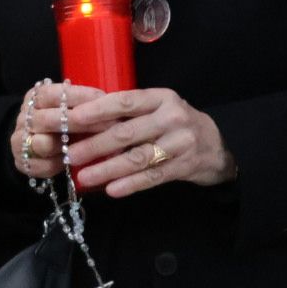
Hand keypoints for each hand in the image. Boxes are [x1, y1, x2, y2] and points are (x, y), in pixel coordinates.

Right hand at [7, 80, 105, 180]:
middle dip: (80, 123)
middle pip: (49, 119)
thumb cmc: (63, 122)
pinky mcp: (22, 162)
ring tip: (91, 147)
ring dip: (67, 147)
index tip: (105, 101)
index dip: (81, 96)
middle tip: (107, 127)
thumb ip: (85, 106)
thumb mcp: (70, 108)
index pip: (56, 93)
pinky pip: (44, 166)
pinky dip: (61, 165)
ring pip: (43, 144)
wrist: (34, 144)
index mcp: (36, 97)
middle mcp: (24, 116)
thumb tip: (113, 107)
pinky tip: (74, 163)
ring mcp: (19, 139)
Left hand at [65, 87, 235, 198]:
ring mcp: (180, 143)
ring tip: (84, 177)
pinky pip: (152, 177)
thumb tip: (84, 119)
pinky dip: (130, 184)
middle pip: (127, 132)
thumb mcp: (157, 107)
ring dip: (107, 169)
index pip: (125, 101)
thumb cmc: (174, 123)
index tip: (73, 117)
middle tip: (71, 154)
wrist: (215, 145)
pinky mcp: (184, 166)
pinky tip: (111, 190)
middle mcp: (171, 117)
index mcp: (160, 97)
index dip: (98, 109)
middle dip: (95, 144)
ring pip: (137, 158)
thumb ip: (129, 112)